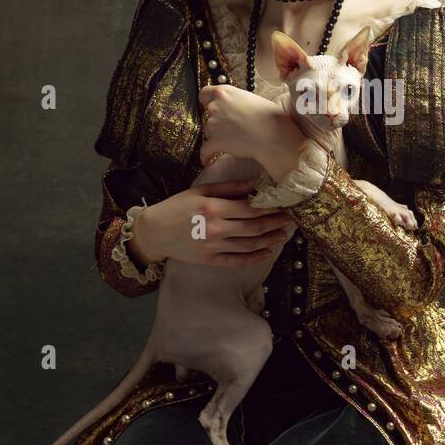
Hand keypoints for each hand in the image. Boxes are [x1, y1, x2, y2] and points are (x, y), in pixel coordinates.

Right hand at [137, 178, 293, 267]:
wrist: (155, 232)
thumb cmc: (177, 207)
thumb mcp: (201, 191)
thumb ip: (229, 187)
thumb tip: (256, 184)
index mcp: (214, 207)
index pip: (250, 209)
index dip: (270, 208)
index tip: (283, 205)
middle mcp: (216, 228)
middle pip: (254, 227)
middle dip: (275, 223)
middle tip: (289, 219)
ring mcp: (213, 246)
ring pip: (249, 245)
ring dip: (269, 240)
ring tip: (282, 235)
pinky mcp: (210, 260)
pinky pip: (237, 260)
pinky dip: (254, 257)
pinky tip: (266, 252)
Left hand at [198, 84, 286, 165]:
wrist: (272, 133)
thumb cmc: (268, 116)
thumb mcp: (249, 98)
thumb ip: (235, 101)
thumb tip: (233, 109)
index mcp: (224, 92)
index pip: (204, 93)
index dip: (207, 101)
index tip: (211, 106)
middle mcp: (215, 106)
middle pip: (207, 115)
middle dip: (217, 121)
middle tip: (230, 127)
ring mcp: (213, 124)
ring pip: (208, 132)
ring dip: (217, 136)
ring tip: (232, 142)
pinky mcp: (215, 142)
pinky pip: (205, 151)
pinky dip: (206, 157)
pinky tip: (208, 161)